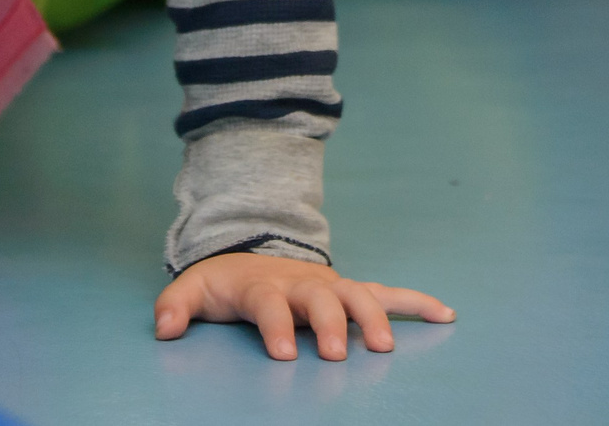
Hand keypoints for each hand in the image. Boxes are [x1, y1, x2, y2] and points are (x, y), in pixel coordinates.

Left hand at [154, 252, 452, 361]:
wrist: (251, 252)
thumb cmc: (224, 283)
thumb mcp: (193, 290)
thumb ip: (175, 307)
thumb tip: (164, 329)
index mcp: (264, 286)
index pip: (270, 303)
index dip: (276, 326)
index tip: (284, 355)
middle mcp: (302, 283)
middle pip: (322, 298)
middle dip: (333, 324)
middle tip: (339, 354)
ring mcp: (330, 285)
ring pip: (359, 294)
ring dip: (376, 317)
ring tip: (388, 346)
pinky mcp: (349, 290)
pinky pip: (387, 293)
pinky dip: (415, 302)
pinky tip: (445, 315)